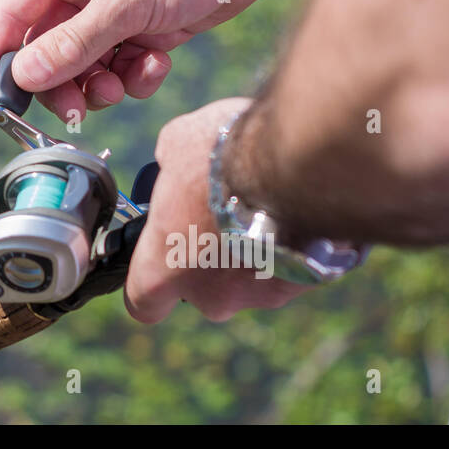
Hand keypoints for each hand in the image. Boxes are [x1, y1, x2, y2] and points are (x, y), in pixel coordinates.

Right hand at [0, 0, 289, 121]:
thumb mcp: (126, 2)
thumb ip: (73, 44)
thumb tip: (24, 76)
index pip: (8, 15)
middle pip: (44, 48)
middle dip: (61, 82)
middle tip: (78, 110)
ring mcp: (109, 4)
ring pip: (82, 64)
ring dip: (101, 83)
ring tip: (127, 81)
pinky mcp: (139, 23)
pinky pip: (118, 64)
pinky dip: (133, 74)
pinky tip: (159, 61)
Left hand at [124, 97, 308, 322]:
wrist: (297, 161)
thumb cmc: (224, 154)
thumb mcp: (176, 145)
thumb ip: (170, 167)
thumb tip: (176, 162)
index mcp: (163, 270)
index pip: (144, 302)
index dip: (150, 281)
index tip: (159, 260)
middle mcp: (211, 297)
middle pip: (203, 288)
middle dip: (211, 257)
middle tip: (222, 214)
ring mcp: (260, 296)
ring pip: (250, 278)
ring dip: (253, 249)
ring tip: (265, 205)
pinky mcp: (304, 285)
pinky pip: (290, 267)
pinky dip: (290, 244)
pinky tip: (295, 209)